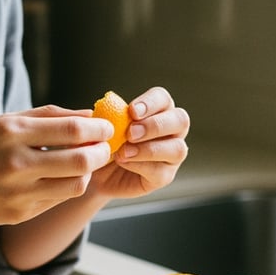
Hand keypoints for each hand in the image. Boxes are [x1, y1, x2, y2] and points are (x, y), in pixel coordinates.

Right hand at [0, 105, 113, 228]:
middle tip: (104, 147)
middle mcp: (16, 162)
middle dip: (102, 152)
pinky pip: (56, 200)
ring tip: (83, 163)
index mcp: (11, 131)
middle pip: (82, 160)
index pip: (73, 130)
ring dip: (87, 173)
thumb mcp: (0, 122)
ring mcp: (18, 192)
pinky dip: (64, 187)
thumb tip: (87, 114)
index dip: (99, 129)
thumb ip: (44, 117)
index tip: (107, 127)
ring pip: (75, 185)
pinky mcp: (18, 213)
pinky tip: (58, 178)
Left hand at [88, 86, 189, 200]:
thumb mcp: (102, 127)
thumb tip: (103, 108)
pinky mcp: (165, 176)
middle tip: (130, 133)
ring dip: (149, 149)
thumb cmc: (103, 142)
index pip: (163, 98)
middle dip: (155, 126)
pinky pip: (161, 171)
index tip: (131, 111)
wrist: (95, 171)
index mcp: (158, 110)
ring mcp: (172, 154)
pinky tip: (124, 162)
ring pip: (177, 148)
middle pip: (180, 120)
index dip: (150, 103)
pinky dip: (141, 165)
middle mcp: (172, 130)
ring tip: (124, 152)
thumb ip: (108, 116)